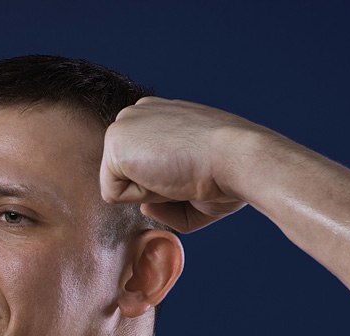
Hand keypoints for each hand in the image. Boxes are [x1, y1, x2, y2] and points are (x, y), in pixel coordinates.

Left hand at [100, 97, 251, 232]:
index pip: (144, 166)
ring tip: (178, 173)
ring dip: (150, 193)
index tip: (195, 168)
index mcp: (160, 117)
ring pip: (121, 185)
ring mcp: (125, 124)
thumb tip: (144, 206)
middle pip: (129, 177)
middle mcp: (140, 114)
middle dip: (156, 188)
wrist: (237, 158)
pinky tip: (166, 175)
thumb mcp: (194, 182)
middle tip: (187, 172)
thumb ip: (166, 194)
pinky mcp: (114, 142)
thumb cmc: (226, 176)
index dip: (169, 182)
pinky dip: (141, 197)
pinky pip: (112, 195)